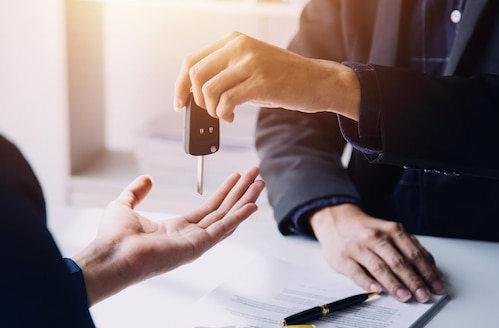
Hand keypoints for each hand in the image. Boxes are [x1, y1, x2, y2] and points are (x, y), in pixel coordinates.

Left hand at [73, 166, 264, 304]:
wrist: (111, 255)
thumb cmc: (113, 239)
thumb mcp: (124, 205)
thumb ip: (136, 192)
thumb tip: (147, 179)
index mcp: (175, 229)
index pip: (207, 209)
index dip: (223, 192)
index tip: (235, 178)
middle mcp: (189, 237)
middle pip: (222, 211)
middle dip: (240, 192)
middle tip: (255, 176)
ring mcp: (195, 243)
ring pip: (227, 217)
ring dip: (244, 200)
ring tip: (259, 184)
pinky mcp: (196, 247)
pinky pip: (222, 229)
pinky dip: (239, 217)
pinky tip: (252, 206)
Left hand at [174, 31, 359, 121]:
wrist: (318, 81)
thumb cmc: (284, 78)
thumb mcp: (251, 65)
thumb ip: (226, 72)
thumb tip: (198, 94)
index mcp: (234, 40)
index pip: (192, 60)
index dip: (180, 84)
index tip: (179, 102)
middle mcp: (239, 47)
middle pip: (196, 75)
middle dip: (197, 100)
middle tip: (209, 111)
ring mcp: (250, 64)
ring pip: (209, 90)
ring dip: (212, 109)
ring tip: (224, 114)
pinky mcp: (260, 82)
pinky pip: (226, 102)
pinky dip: (223, 114)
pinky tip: (231, 117)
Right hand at [310, 204, 443, 302]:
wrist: (336, 220)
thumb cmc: (368, 230)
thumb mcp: (390, 232)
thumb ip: (410, 247)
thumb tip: (431, 268)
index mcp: (392, 231)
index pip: (414, 254)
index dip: (427, 271)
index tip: (436, 286)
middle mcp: (376, 238)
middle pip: (398, 262)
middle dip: (414, 281)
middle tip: (424, 296)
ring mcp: (359, 248)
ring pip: (379, 267)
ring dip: (394, 284)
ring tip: (405, 297)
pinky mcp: (343, 259)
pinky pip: (356, 272)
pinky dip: (367, 282)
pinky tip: (376, 290)